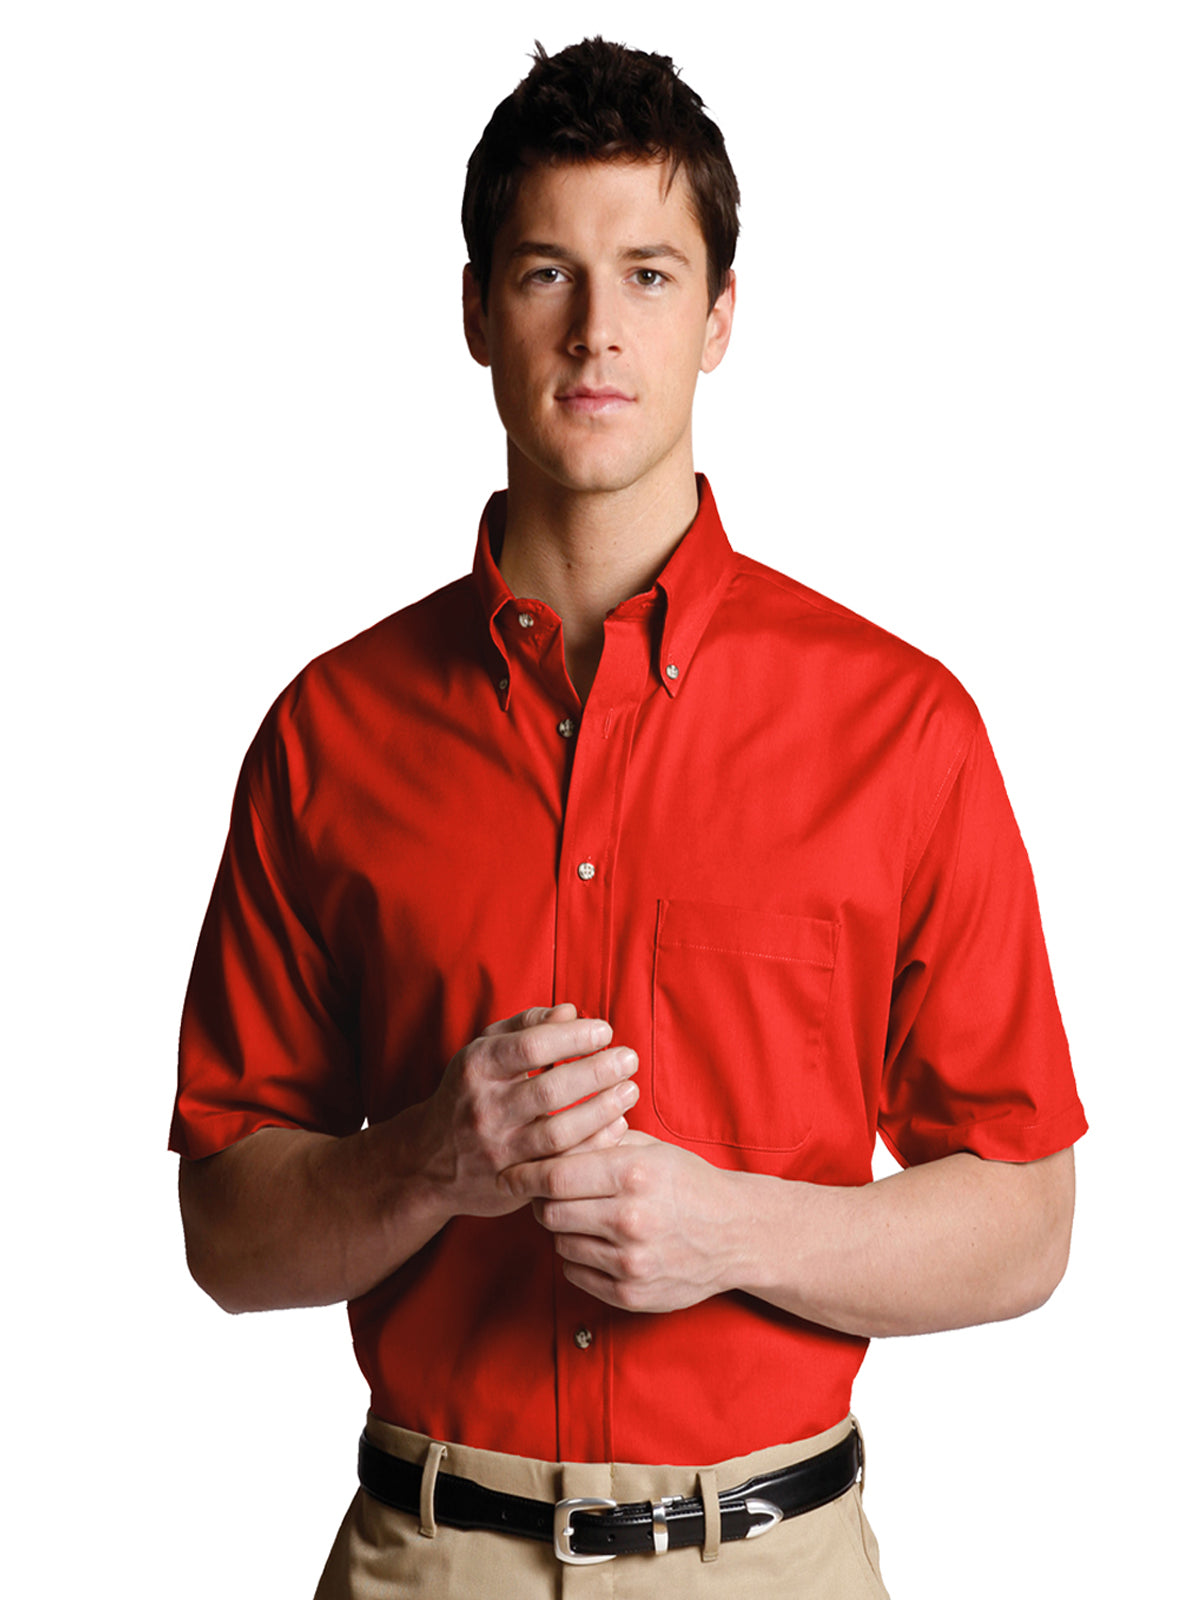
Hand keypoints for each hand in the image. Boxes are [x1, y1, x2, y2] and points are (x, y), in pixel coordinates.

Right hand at [410, 1004, 639, 1220]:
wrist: (428, 1161)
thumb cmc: (468, 1092)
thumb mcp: (483, 1050)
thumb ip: (526, 1025)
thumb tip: (571, 1012)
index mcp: (477, 1067)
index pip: (531, 1046)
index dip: (573, 1037)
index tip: (605, 1031)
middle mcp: (484, 1108)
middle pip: (550, 1089)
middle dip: (597, 1071)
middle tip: (629, 1058)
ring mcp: (497, 1149)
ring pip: (558, 1133)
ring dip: (601, 1110)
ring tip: (630, 1090)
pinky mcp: (512, 1182)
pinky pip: (561, 1165)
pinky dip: (593, 1145)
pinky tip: (617, 1126)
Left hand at [502, 1131, 744, 1312]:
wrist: (736, 1233)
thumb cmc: (689, 1184)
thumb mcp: (650, 1149)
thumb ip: (599, 1140)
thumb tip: (547, 1132)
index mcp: (633, 1174)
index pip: (555, 1176)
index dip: (523, 1175)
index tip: (508, 1174)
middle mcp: (630, 1219)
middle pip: (550, 1212)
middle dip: (541, 1201)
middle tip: (549, 1194)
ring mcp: (631, 1262)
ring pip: (560, 1243)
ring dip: (562, 1230)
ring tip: (584, 1217)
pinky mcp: (631, 1294)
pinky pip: (575, 1274)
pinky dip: (577, 1257)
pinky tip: (598, 1243)